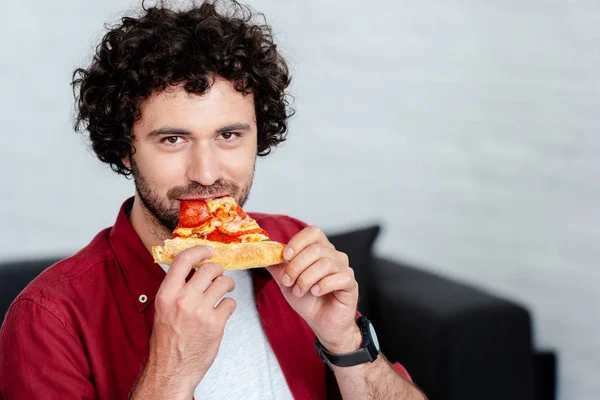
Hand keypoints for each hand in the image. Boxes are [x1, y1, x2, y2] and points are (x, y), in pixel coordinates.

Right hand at [132, 246, 235, 398]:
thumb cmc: (167, 340)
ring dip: (226, 285)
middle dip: (217, 270)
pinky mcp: (216, 324)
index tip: (208, 250)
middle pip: (210, 269)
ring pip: (224, 283)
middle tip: (217, 276)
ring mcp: (201, 311)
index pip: (184, 260)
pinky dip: (228, 305)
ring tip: (223, 291)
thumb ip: (177, 288)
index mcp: (167, 294)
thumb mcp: (163, 308)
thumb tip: (193, 268)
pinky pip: (230, 303)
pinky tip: (221, 311)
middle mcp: (183, 300)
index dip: (199, 251)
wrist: (171, 369)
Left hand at [267, 226, 360, 353]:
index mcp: (320, 249)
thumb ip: (276, 266)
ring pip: (325, 263)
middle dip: (296, 266)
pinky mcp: (351, 283)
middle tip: (288, 281)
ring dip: (306, 279)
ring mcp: (344, 268)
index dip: (298, 242)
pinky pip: (339, 277)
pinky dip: (322, 285)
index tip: (285, 257)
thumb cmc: (308, 301)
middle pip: (316, 249)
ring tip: (299, 291)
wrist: (322, 323)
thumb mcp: (286, 281)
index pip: (313, 232)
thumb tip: (262, 253)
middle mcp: (334, 255)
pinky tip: (315, 293)